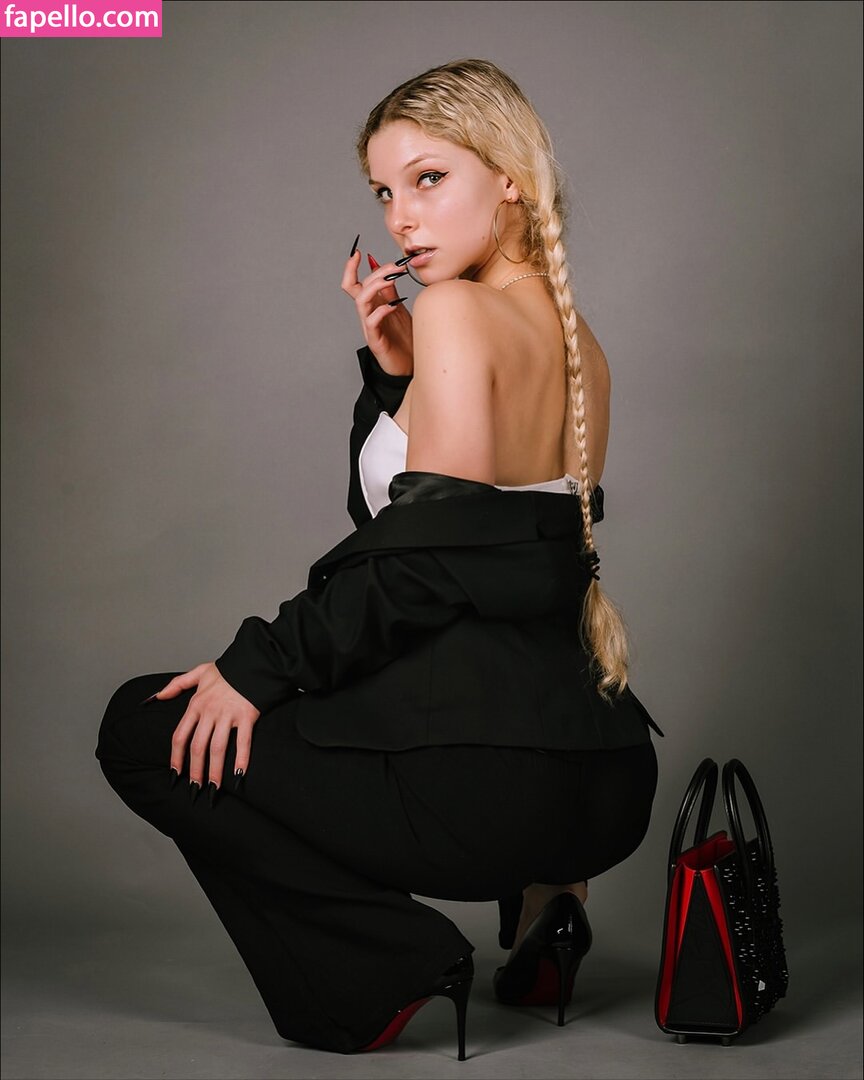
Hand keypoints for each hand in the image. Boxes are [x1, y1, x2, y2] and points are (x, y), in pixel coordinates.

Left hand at [156, 663, 259, 790]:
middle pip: (197, 747)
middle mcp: (210, 712)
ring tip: (213, 789)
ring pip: (217, 748)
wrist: (254, 661)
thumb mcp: (199, 673)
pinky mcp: (247, 716)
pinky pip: (243, 741)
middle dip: (195, 771)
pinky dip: (242, 759)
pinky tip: (239, 775)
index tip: (175, 774)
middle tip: (194, 789)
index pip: (180, 736)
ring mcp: (228, 715)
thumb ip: (177, 684)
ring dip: (214, 771)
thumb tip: (156, 696)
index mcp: (196, 704)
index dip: (176, 758)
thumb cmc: (228, 669)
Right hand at [342, 249, 413, 374]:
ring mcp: (370, 328)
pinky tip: (393, 305)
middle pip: (357, 289)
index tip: (359, 252)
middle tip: (394, 266)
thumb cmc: (404, 338)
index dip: (352, 268)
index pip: (354, 283)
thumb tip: (382, 268)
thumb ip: (389, 290)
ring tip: (391, 280)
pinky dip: (380, 311)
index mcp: (371, 306)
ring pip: (361, 302)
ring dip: (374, 287)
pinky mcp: (376, 341)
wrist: (409, 365)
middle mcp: (367, 315)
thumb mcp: (398, 307)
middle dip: (374, 273)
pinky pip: (372, 322)